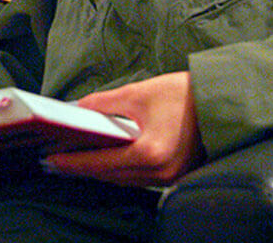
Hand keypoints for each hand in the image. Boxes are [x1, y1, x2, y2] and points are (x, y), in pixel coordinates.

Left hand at [41, 71, 204, 186]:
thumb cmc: (184, 95)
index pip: (100, 163)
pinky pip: (139, 179)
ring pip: (123, 180)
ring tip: (74, 162)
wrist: (221, 102)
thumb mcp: (138, 93)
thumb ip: (103, 104)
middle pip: (109, 176)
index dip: (72, 161)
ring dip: (99, 171)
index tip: (51, 159)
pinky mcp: (174, 176)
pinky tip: (105, 162)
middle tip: (55, 162)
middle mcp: (160, 172)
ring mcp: (169, 178)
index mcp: (150, 152)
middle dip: (81, 168)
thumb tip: (76, 111)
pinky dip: (119, 171)